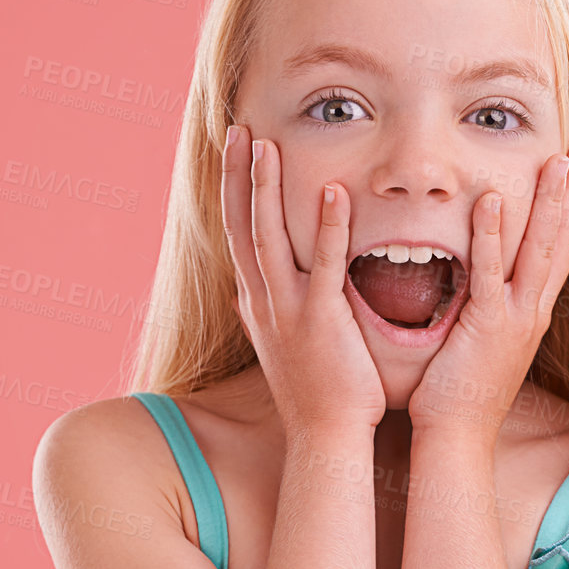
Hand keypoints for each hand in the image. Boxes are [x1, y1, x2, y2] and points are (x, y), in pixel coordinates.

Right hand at [222, 124, 385, 435]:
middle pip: (241, 225)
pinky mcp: (321, 321)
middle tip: (238, 130)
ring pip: (268, 237)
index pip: (237, 234)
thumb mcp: (289, 344)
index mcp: (257, 303)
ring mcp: (288, 311)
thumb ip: (282, 311)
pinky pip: (324, 265)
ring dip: (267, 189)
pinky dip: (327, 227)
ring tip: (268, 145)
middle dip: (238, 175)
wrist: (326, 438)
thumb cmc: (319, 394)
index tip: (236, 152)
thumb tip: (269, 292)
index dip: (234, 191)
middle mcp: (263, 302)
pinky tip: (334, 192)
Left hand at [408, 144, 568, 438]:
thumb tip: (481, 281)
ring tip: (557, 160)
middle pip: (561, 241)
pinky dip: (491, 234)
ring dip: (549, 202)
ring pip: (538, 250)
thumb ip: (486, 307)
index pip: (558, 249)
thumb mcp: (481, 340)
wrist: (456, 439)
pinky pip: (490, 273)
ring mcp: (514, 318)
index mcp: (532, 313)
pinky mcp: (486, 326)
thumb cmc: (459, 393)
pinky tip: (492, 200)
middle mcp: (533, 312)